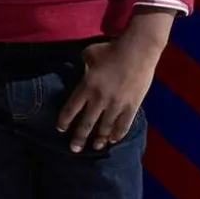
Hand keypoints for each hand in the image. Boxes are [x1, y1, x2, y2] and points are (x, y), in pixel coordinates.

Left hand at [57, 12, 174, 152]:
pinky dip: (118, 134)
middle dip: (79, 138)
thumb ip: (84, 64)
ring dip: (99, 139)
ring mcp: (116, 104)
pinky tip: (114, 140)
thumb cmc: (112, 49)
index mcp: (86, 86)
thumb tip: (83, 68)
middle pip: (86, 123)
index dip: (64, 121)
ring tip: (95, 147)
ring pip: (105, 127)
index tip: (61, 129)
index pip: (71, 109)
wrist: (138, 50)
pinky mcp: (132, 105)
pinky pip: (123, 124)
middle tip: (74, 149)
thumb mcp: (90, 53)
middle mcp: (99, 99)